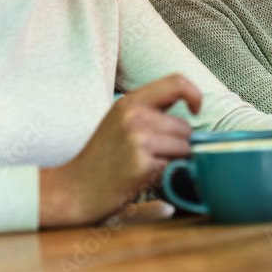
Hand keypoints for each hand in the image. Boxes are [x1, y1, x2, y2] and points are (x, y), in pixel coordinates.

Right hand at [39, 74, 201, 227]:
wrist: (75, 189)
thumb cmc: (103, 157)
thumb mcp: (121, 121)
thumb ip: (150, 109)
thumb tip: (190, 102)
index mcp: (130, 102)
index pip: (177, 82)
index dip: (194, 94)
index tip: (196, 110)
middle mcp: (134, 117)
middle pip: (185, 126)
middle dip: (179, 143)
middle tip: (154, 155)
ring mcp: (138, 140)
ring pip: (184, 147)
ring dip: (174, 159)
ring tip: (148, 164)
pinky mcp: (143, 164)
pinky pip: (175, 166)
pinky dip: (166, 174)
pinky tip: (144, 176)